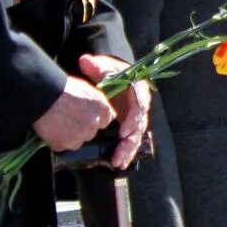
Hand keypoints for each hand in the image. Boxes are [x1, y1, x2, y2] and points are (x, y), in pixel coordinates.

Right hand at [32, 72, 116, 151]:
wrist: (45, 93)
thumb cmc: (64, 87)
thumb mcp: (88, 89)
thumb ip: (96, 103)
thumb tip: (96, 110)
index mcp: (103, 110)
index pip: (104, 122)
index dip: (93, 119)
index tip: (84, 117)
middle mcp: (94, 125)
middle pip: (90, 133)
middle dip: (81, 129)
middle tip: (68, 119)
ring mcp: (79, 136)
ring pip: (77, 141)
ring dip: (69, 136)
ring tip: (57, 123)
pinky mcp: (64, 144)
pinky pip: (61, 146)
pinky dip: (55, 140)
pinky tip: (50, 129)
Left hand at [80, 54, 148, 169]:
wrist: (114, 75)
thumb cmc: (111, 70)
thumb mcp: (104, 65)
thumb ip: (95, 65)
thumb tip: (86, 63)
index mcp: (138, 90)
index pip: (140, 106)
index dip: (133, 120)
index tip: (124, 131)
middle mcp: (140, 105)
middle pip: (139, 127)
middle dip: (129, 143)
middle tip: (119, 155)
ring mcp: (135, 117)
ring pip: (135, 136)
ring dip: (127, 151)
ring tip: (117, 163)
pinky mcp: (129, 125)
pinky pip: (129, 140)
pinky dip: (125, 152)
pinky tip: (119, 163)